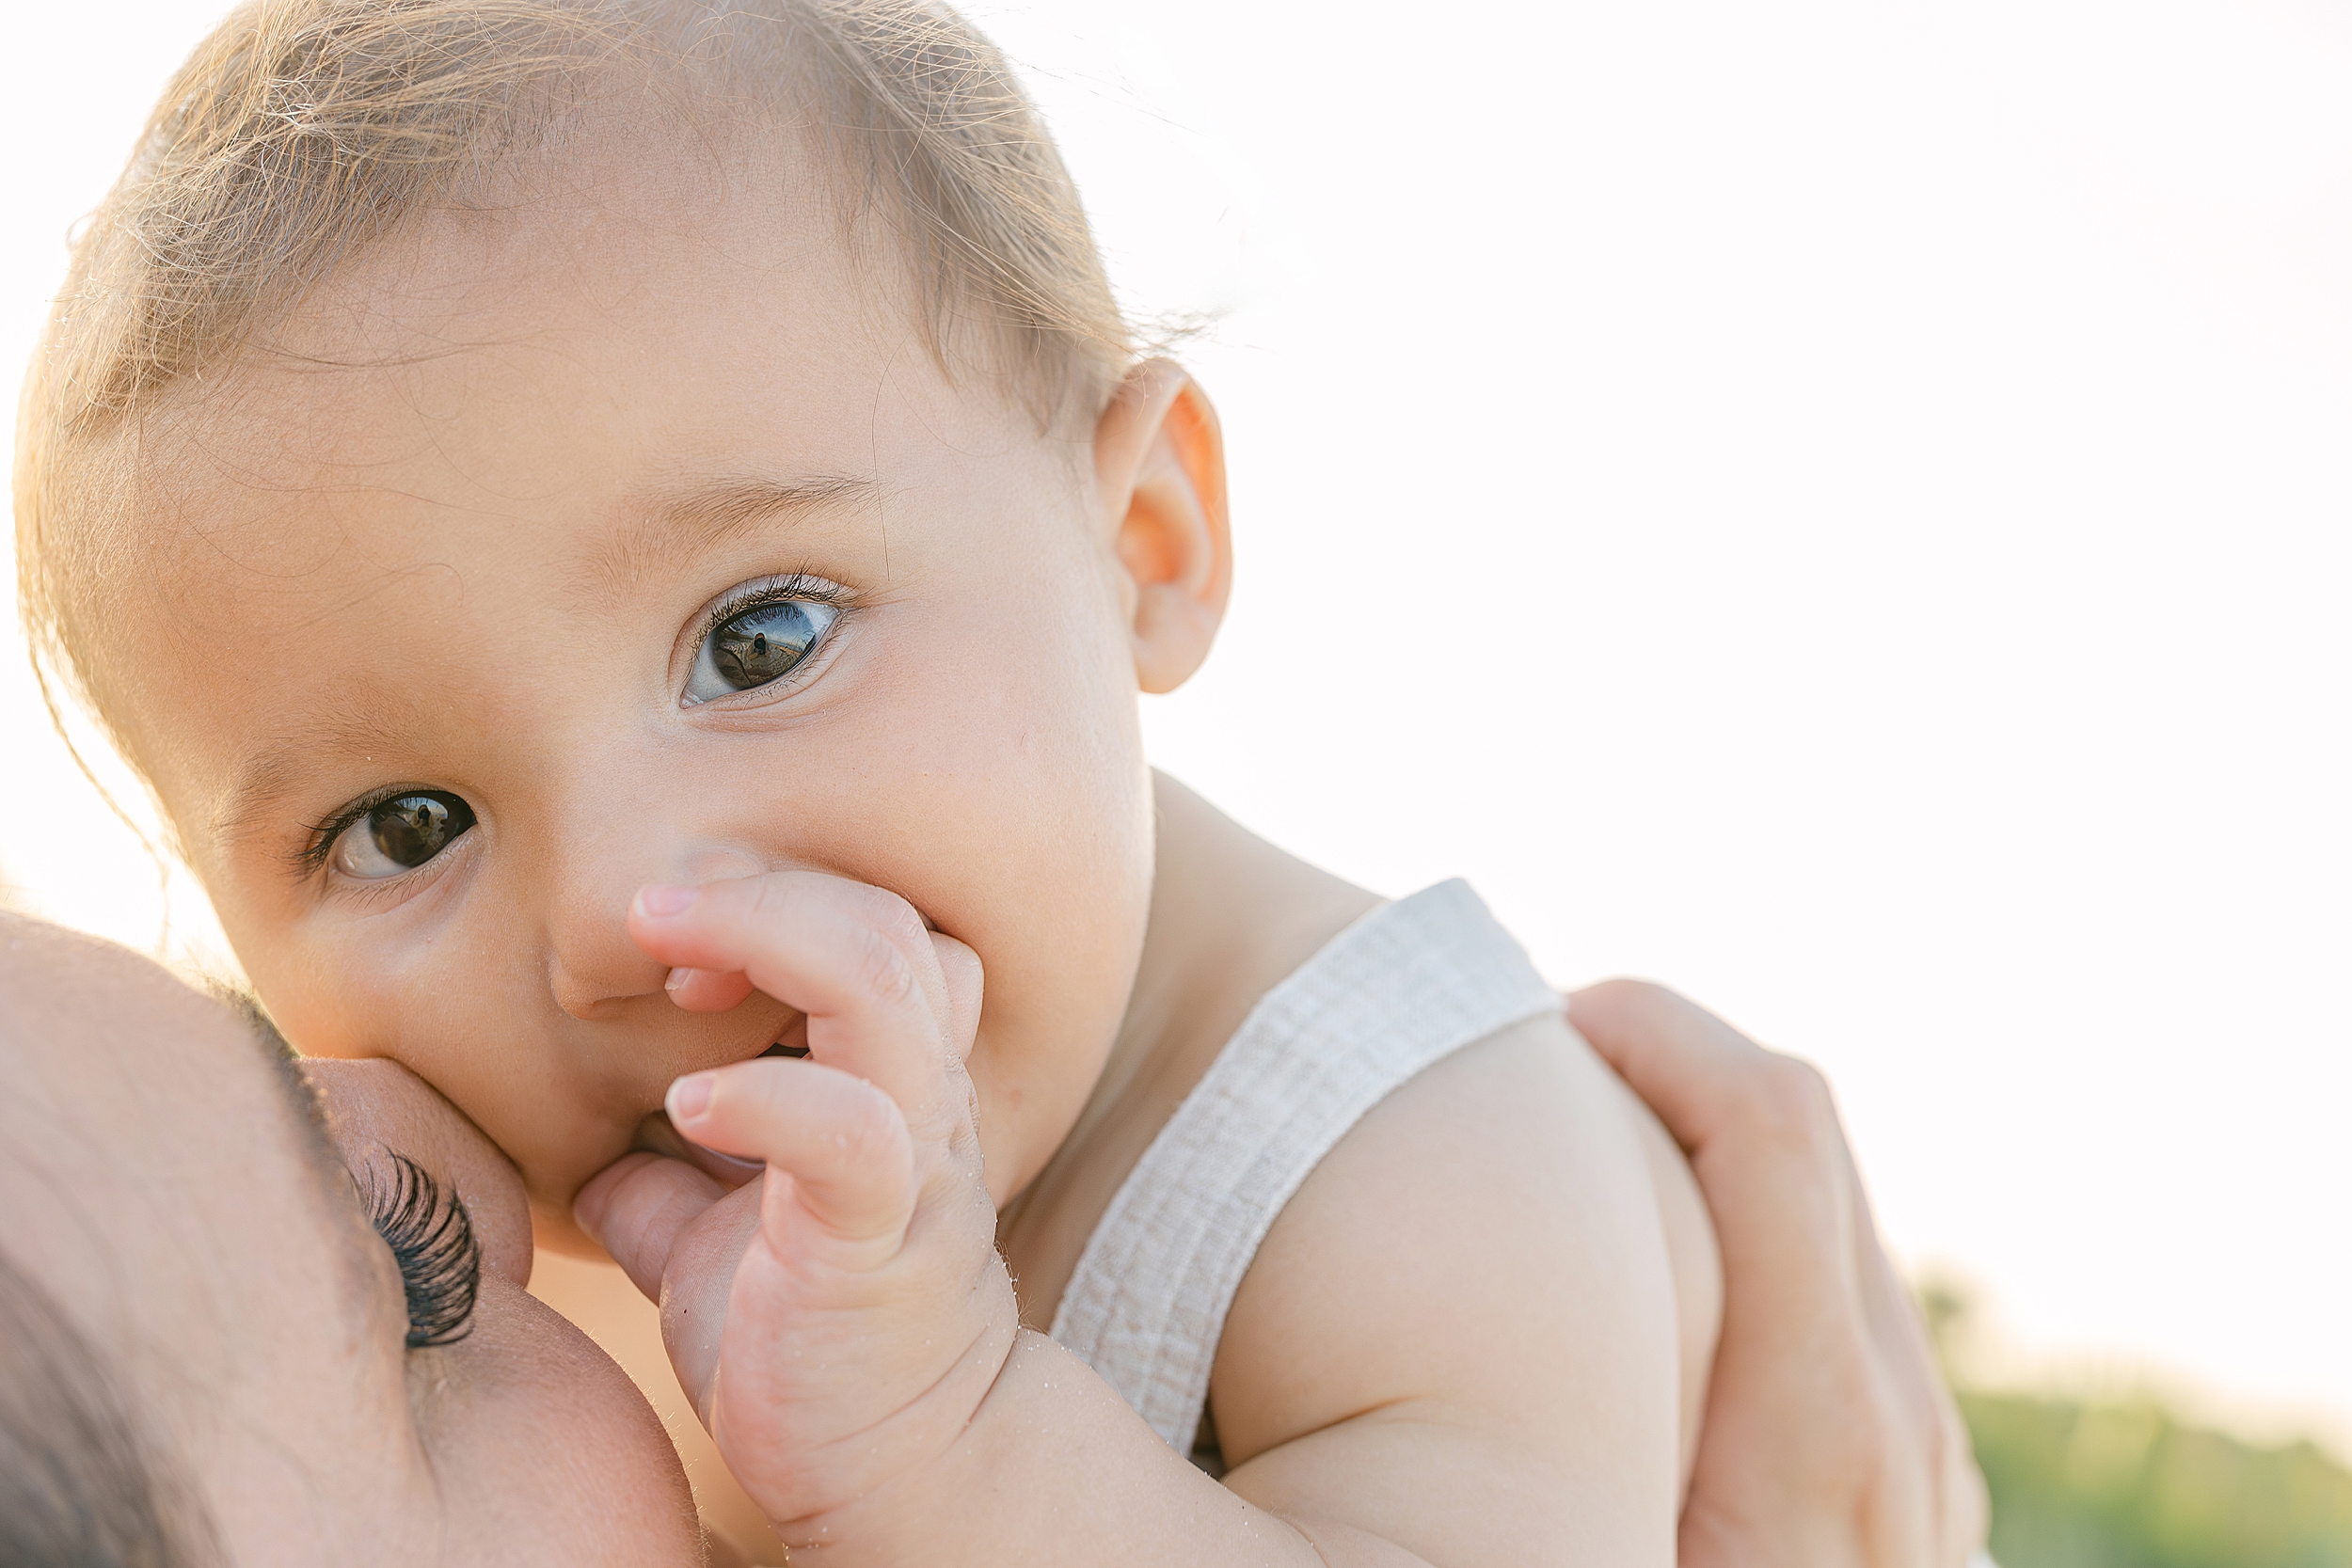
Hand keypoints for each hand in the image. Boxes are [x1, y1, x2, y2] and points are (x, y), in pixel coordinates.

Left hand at [573, 871, 1015, 1541]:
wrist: (898, 1464)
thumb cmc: (811, 1341)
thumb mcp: (712, 1242)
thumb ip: (661, 1182)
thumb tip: (583, 1152)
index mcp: (889, 1080)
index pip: (875, 924)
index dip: (778, 898)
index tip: (669, 943)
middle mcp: (921, 1098)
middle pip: (884, 924)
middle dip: (758, 893)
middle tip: (651, 914)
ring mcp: (914, 1160)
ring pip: (884, 988)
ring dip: (762, 940)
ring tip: (666, 960)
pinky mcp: (881, 1237)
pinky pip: (849, 1132)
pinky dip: (764, 1096)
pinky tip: (688, 1109)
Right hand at [1567, 980, 1989, 1567]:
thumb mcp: (1583, 1548)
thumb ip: (1558, 1464)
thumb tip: (1410, 1334)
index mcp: (1815, 1437)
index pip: (1775, 1133)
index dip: (1665, 1035)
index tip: (1548, 1015)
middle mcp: (1889, 1425)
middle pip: (1804, 1133)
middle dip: (1672, 1059)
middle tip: (1536, 1052)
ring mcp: (1914, 1449)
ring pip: (1821, 1197)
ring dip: (1700, 1135)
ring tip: (1574, 1133)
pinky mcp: (1910, 1471)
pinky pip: (1835, 1282)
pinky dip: (1742, 1221)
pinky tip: (1642, 1257)